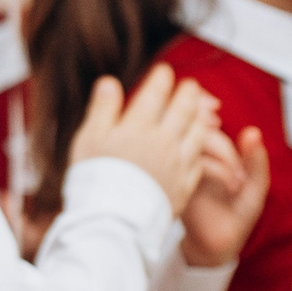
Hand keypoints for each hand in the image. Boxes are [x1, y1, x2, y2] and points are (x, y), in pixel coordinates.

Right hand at [65, 65, 221, 214]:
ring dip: (201, 118)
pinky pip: (199, 161)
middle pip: (183, 110)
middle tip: (192, 86)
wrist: (113, 219)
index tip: (164, 70)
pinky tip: (198, 149)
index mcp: (139, 125)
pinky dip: (201, 149)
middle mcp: (164, 140)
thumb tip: (110, 82)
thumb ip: (102, 108)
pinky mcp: (183, 186)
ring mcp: (177, 164)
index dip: (161, 78)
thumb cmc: (95, 177)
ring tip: (203, 113)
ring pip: (197, 133)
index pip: (156, 93)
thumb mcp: (89, 137)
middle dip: (189, 93)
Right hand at [179, 125, 269, 267]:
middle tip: (241, 168)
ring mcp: (181, 170)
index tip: (217, 111)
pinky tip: (231, 187)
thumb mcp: (254, 184)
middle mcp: (189, 157)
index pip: (194, 116)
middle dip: (221, 143)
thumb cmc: (236, 214)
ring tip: (238, 180)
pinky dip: (217, 170)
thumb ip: (255, 159)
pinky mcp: (177, 185)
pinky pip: (192, 164)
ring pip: (193, 143)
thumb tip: (252, 131)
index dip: (201, 105)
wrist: (222, 245)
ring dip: (222, 155)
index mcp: (205, 152)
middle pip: (193, 128)